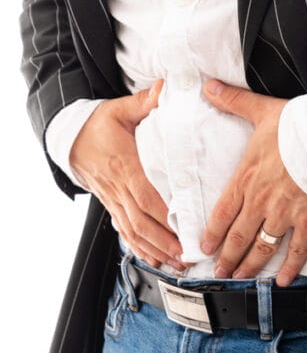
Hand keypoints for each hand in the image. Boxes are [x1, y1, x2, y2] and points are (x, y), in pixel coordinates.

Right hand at [70, 80, 186, 269]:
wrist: (70, 138)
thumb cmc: (99, 125)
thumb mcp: (121, 109)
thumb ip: (145, 103)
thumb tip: (164, 89)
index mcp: (125, 165)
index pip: (145, 194)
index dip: (163, 213)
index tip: (183, 226)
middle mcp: (119, 188)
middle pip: (143, 221)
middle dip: (165, 241)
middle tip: (189, 255)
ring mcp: (115, 200)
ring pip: (135, 232)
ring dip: (156, 250)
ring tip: (178, 264)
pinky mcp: (113, 206)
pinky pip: (126, 232)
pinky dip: (140, 249)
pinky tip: (155, 261)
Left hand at [200, 80, 306, 285]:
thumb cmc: (298, 126)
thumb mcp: (261, 110)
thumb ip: (233, 102)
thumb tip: (208, 85)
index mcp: (248, 178)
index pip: (223, 211)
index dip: (212, 232)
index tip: (205, 247)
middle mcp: (261, 201)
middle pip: (239, 235)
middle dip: (227, 256)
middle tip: (219, 271)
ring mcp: (285, 214)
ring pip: (263, 247)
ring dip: (250, 266)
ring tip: (242, 278)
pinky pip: (298, 249)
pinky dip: (291, 267)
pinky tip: (285, 280)